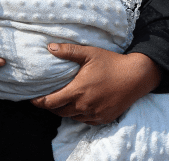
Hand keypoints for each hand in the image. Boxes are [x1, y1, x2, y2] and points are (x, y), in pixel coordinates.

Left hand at [30, 44, 160, 125]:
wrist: (136, 76)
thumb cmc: (112, 63)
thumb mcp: (89, 53)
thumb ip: (68, 51)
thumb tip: (49, 47)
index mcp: (77, 91)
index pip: (51, 102)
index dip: (39, 102)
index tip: (32, 99)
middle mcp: (84, 106)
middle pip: (60, 112)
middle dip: (51, 107)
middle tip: (46, 99)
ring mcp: (94, 114)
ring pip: (72, 117)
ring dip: (65, 111)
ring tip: (61, 102)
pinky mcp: (104, 118)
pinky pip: (86, 120)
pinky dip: (79, 115)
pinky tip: (79, 106)